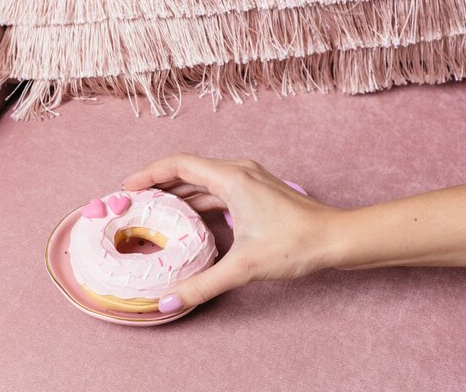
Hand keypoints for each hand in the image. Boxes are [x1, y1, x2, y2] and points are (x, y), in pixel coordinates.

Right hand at [123, 153, 341, 311]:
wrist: (337, 238)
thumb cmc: (297, 243)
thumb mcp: (245, 266)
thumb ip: (204, 284)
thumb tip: (170, 300)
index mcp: (232, 178)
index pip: (179, 164)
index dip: (149, 173)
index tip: (128, 187)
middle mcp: (238, 171)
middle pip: (187, 169)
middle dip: (158, 183)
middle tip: (135, 201)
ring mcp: (249, 179)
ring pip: (203, 179)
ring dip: (177, 192)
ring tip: (154, 209)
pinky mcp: (255, 191)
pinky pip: (216, 189)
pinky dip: (196, 199)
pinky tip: (188, 218)